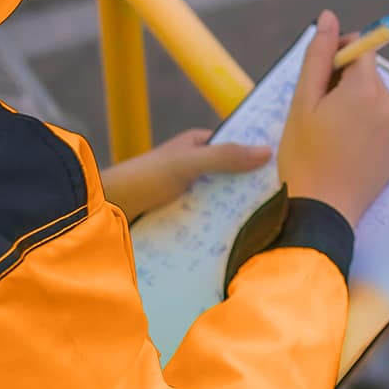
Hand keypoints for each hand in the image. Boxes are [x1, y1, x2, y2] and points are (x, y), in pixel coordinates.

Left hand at [100, 129, 270, 214]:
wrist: (103, 209)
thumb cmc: (142, 178)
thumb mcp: (187, 164)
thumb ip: (225, 157)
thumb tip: (267, 151)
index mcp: (195, 146)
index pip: (235, 147)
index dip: (256, 155)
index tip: (284, 167)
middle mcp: (191, 168)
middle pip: (230, 178)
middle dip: (249, 189)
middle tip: (281, 203)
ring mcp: (184, 194)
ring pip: (218, 202)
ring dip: (232, 213)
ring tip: (264, 227)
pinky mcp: (177, 218)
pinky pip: (203, 222)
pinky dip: (215, 230)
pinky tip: (233, 242)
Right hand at [277, 10, 388, 224]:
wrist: (324, 209)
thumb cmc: (306, 155)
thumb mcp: (304, 102)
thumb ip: (319, 55)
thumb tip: (329, 17)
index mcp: (366, 89)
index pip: (363, 49)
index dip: (340, 54)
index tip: (321, 75)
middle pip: (370, 75)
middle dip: (346, 83)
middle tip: (320, 111)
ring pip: (377, 98)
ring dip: (358, 103)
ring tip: (333, 132)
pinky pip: (386, 120)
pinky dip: (370, 124)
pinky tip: (349, 145)